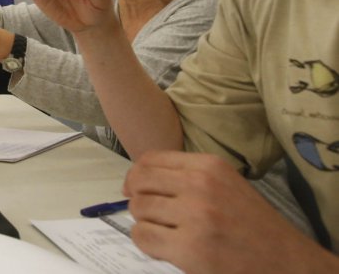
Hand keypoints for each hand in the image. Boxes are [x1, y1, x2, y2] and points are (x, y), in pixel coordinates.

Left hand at [124, 151, 337, 273]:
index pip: (150, 160)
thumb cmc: (254, 225)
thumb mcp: (225, 185)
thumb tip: (137, 179)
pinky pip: (143, 237)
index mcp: (209, 166)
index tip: (135, 190)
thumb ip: (188, 177)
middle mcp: (200, 186)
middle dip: (136, 198)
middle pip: (139, 182)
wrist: (288, 262)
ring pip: (138, 210)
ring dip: (144, 223)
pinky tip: (164, 248)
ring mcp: (195, 217)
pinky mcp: (191, 249)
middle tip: (149, 214)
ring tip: (164, 233)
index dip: (135, 176)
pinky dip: (146, 243)